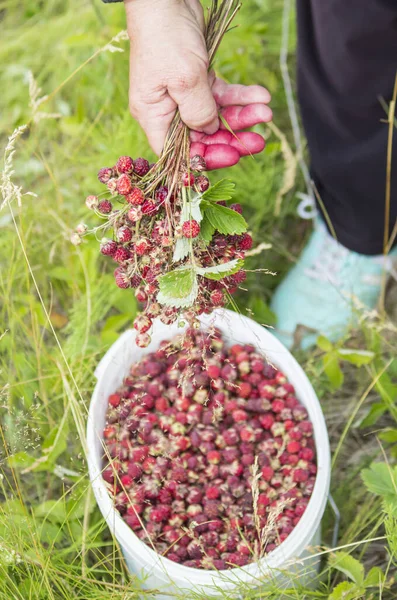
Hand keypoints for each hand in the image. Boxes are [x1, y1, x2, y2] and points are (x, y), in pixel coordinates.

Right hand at [125, 0, 271, 168]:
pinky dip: (241, 96)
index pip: (180, 152)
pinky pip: (222, 96)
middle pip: (202, 137)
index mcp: (154, 117)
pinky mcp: (199, 80)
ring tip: (266, 112)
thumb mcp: (184, 80)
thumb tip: (209, 131)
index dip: (206, 158)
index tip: (232, 156)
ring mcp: (184, 96)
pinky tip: (260, 95)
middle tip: (259, 142)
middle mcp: (169, 111)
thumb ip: (198, 112)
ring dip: (242, 116)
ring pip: (217, 116)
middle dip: (231, 139)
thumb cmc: (166, 38)